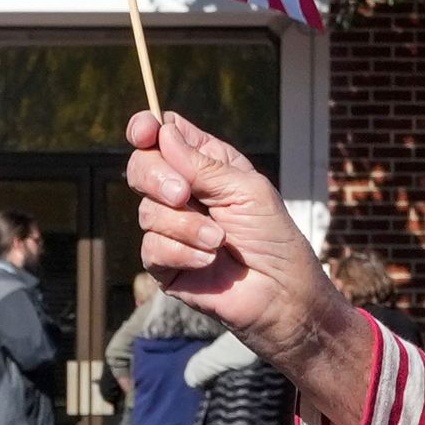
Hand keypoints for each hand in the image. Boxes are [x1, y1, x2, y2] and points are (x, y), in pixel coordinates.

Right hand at [123, 110, 377, 424]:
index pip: (164, 139)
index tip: (144, 130)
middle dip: (158, 178)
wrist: (282, 294)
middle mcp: (184, 195)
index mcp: (207, 168)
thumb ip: (202, 164)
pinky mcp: (164, 263)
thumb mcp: (246, 191)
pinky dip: (182, 252)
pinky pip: (152, 247)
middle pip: (141, 168)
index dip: (147, 130)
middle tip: (185, 195)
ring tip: (220, 241)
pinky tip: (208, 261)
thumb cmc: (274, 238)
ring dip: (185, 226)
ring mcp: (171, 228)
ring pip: (147, 211)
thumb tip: (162, 131)